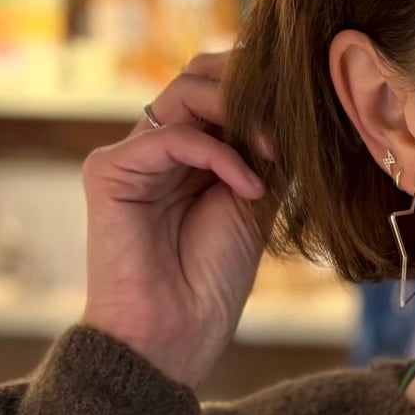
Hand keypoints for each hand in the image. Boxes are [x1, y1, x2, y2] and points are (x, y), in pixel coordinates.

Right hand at [80, 49, 269, 389]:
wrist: (173, 338)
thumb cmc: (211, 284)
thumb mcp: (255, 205)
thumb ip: (265, 156)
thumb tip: (297, 109)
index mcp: (188, 153)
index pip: (218, 88)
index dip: (259, 85)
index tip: (305, 106)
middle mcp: (156, 147)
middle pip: (198, 76)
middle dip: (249, 86)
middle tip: (291, 116)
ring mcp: (131, 156)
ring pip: (185, 93)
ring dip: (240, 113)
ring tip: (275, 152)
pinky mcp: (109, 171)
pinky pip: (171, 136)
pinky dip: (220, 154)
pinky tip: (248, 188)